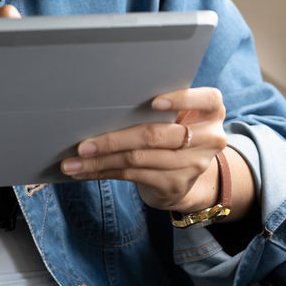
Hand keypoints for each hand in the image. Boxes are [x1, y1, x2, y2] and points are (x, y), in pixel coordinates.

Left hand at [60, 87, 227, 213]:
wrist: (188, 176)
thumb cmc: (173, 132)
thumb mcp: (179, 115)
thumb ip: (161, 106)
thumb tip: (108, 101)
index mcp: (212, 110)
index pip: (206, 99)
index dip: (180, 100)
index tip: (153, 102)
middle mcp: (209, 138)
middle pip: (156, 135)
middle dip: (114, 140)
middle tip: (83, 145)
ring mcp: (194, 165)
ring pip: (138, 159)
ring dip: (101, 161)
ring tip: (73, 163)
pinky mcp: (176, 185)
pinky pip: (134, 176)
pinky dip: (106, 172)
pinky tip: (86, 172)